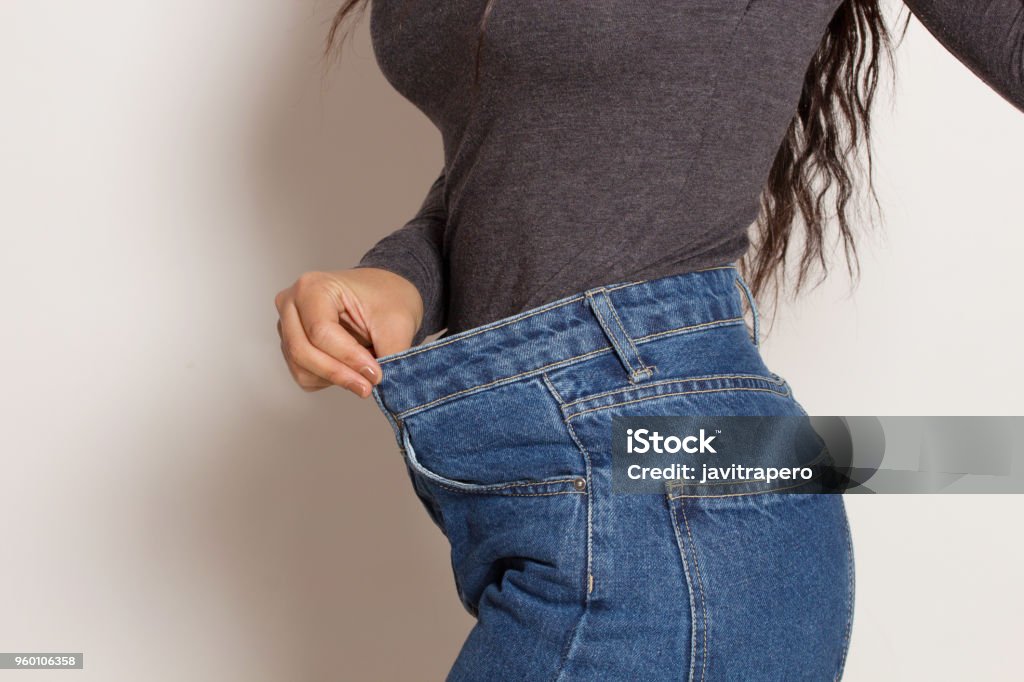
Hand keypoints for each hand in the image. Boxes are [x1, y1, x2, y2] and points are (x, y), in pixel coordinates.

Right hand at [274, 268, 422, 396]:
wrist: (382, 294)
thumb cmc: (386, 297)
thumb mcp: (397, 321)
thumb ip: (390, 353)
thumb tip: (385, 386)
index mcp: (313, 287)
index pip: (320, 331)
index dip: (348, 357)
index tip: (375, 373)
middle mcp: (291, 304)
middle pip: (302, 351)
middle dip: (339, 374)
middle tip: (368, 385)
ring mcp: (288, 326)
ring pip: (301, 368)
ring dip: (335, 379)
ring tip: (364, 375)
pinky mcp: (291, 346)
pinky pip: (304, 375)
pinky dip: (328, 380)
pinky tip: (349, 368)